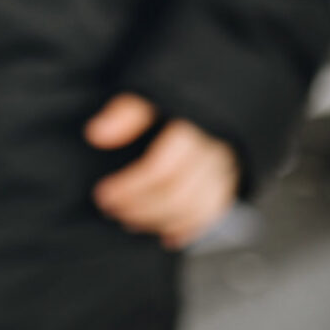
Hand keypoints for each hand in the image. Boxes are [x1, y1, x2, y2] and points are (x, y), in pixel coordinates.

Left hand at [86, 93, 239, 249]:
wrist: (218, 93)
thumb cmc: (176, 96)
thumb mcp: (148, 93)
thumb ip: (125, 113)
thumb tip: (97, 134)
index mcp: (195, 127)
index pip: (161, 169)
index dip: (131, 187)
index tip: (104, 194)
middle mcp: (215, 151)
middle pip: (179, 194)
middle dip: (141, 208)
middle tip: (112, 209)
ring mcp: (227, 169)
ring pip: (198, 209)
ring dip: (160, 221)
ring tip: (130, 220)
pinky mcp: (232, 181)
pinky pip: (214, 213)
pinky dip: (189, 228)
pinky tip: (166, 235)